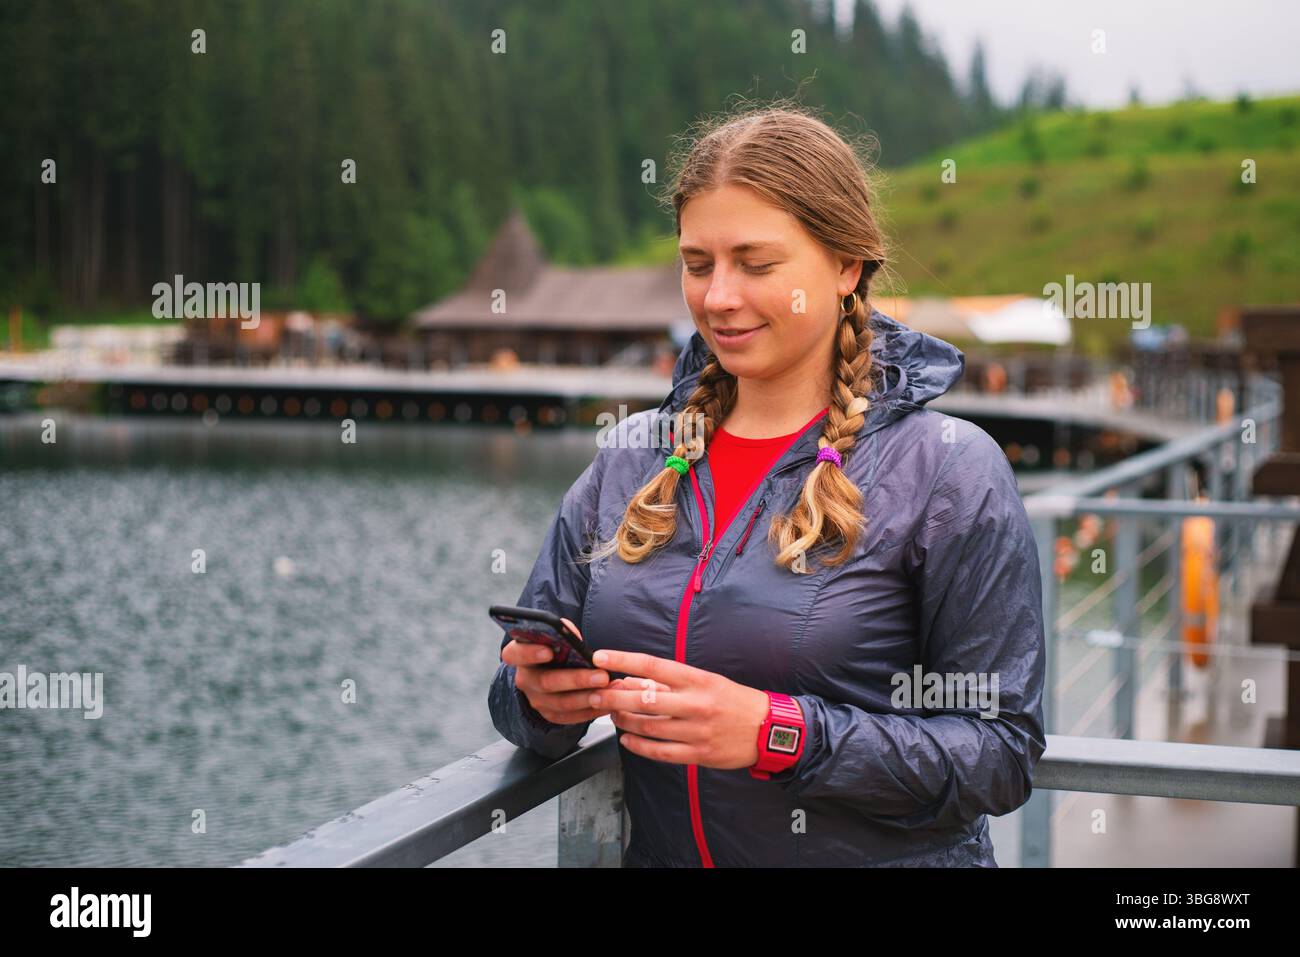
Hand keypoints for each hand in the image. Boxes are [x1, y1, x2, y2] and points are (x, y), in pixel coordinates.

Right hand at [500, 640, 670, 724]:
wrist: (553, 672)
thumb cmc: (556, 650)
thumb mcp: (555, 638)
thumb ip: (561, 634)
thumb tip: (568, 631)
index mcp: (520, 656)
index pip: (515, 654)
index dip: (530, 653)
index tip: (548, 651)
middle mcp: (525, 680)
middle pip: (546, 682)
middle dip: (576, 679)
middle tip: (601, 675)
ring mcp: (536, 700)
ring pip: (562, 703)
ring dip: (588, 697)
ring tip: (609, 690)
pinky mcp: (551, 715)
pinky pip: (571, 717)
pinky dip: (592, 711)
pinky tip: (608, 703)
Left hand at [586, 649, 774, 769]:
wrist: (768, 729)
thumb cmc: (734, 700)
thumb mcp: (706, 682)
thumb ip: (670, 682)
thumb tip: (633, 679)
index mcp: (697, 680)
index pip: (653, 665)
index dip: (623, 660)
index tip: (600, 657)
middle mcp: (695, 704)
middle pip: (644, 698)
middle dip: (613, 696)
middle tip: (594, 694)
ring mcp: (696, 731)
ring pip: (648, 726)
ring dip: (624, 721)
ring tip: (612, 715)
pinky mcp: (698, 754)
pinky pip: (660, 751)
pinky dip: (639, 746)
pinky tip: (627, 740)